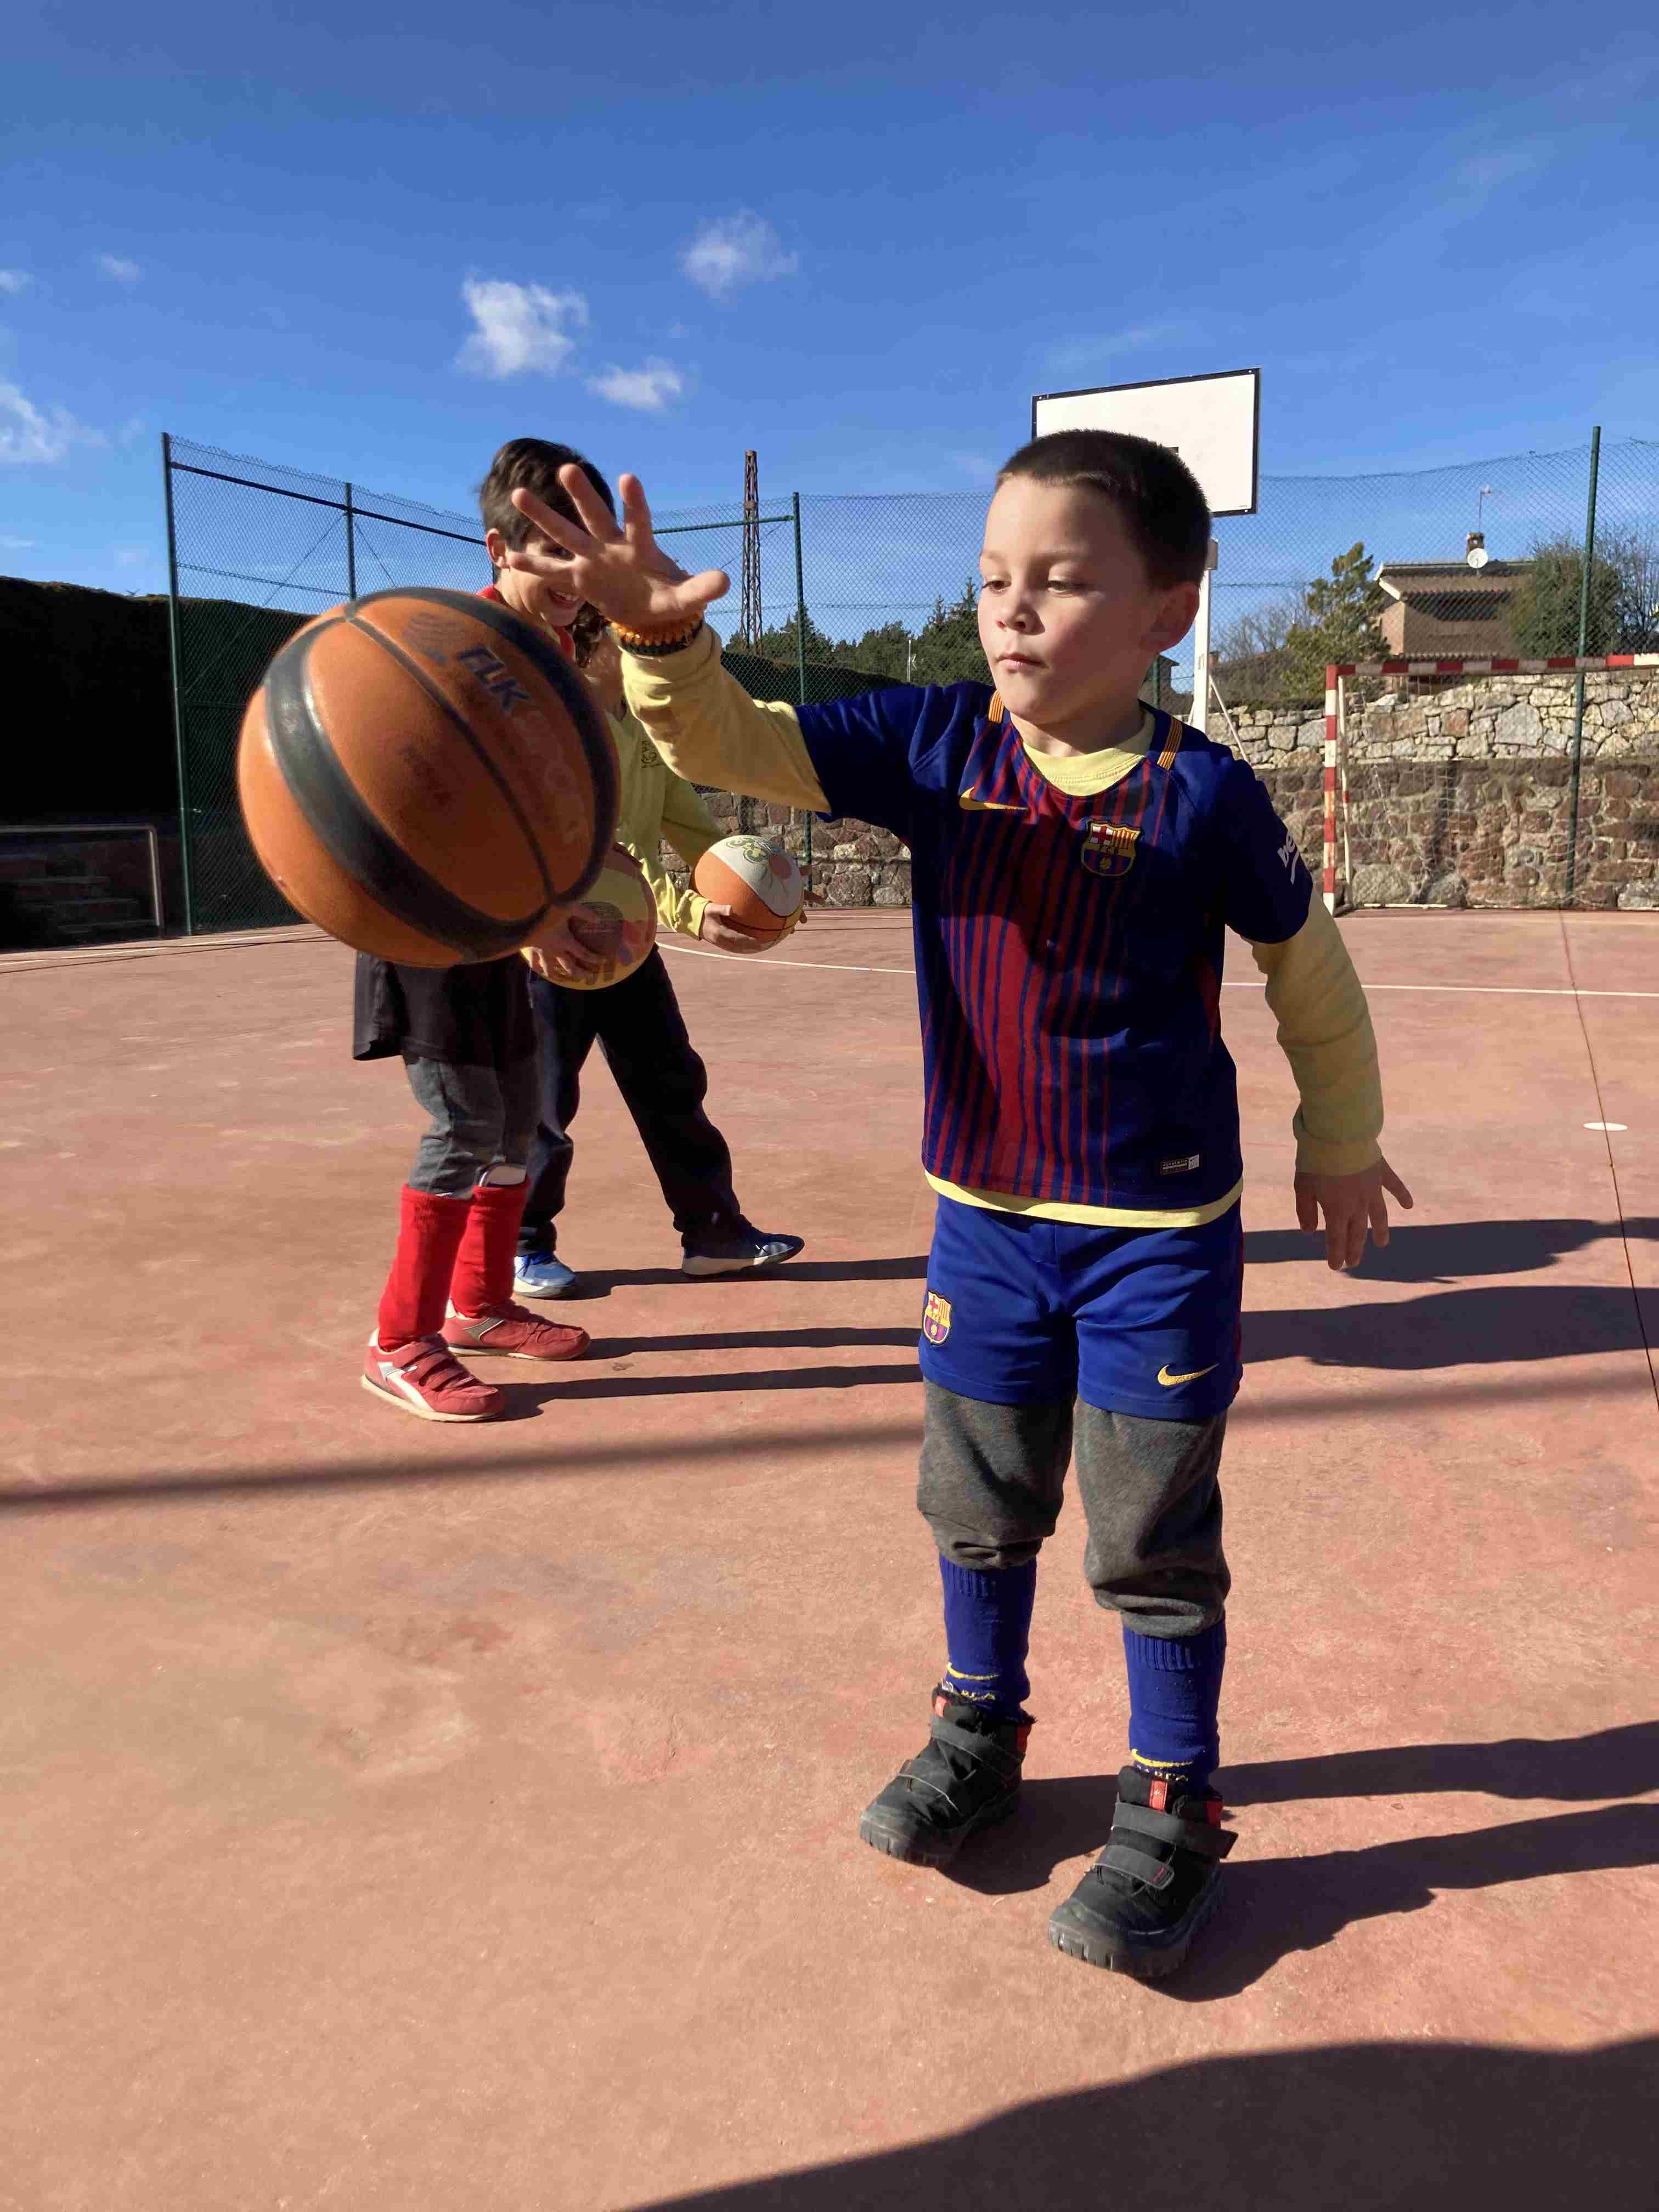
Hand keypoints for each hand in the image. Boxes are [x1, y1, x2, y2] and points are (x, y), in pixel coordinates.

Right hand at [507, 468, 728, 633]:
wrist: (648, 611)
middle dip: (583, 494)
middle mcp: (612, 545)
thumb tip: (726, 582)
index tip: (629, 478)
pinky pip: (553, 570)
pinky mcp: (579, 578)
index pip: (638, 519)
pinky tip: (508, 554)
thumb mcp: (686, 597)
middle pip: (595, 516)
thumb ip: (701, 588)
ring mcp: (592, 559)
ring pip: (565, 534)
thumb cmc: (666, 596)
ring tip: (518, 493)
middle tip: (568, 468)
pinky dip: (533, 564)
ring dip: (543, 515)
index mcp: (640, 546)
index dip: (635, 501)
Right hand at [522, 909, 603, 982]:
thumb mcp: (568, 906)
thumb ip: (584, 913)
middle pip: (570, 968)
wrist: (523, 912)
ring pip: (551, 970)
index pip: (583, 954)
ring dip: (558, 976)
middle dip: (580, 973)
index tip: (603, 961)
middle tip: (588, 976)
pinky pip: (534, 964)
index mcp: (565, 940)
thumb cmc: (546, 909)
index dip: (594, 959)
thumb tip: (598, 919)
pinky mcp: (529, 950)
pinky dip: (537, 968)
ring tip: (562, 978)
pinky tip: (539, 969)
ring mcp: (541, 952)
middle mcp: (555, 950)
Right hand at [699, 904, 770, 954]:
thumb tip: (731, 908)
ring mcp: (718, 943)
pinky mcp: (717, 943)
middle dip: (751, 946)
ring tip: (757, 949)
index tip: (759, 940)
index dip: (749, 940)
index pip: (738, 938)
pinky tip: (745, 948)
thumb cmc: (703, 912)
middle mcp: (720, 940)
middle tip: (763, 945)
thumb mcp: (711, 908)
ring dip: (746, 949)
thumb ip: (721, 908)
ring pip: (735, 949)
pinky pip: (730, 948)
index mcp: (720, 932)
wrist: (691, 920)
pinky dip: (739, 949)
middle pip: (738, 946)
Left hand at [1295, 1154, 1413, 1271]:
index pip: (1337, 1240)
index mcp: (1337, 1210)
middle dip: (1355, 1249)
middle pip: (1358, 1233)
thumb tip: (1310, 1232)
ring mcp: (1372, 1189)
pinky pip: (1394, 1186)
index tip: (1337, 1267)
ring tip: (1381, 1243)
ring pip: (1379, 1216)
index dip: (1337, 1255)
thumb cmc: (1316, 1161)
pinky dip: (1402, 1195)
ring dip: (1380, 1231)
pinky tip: (1409, 1205)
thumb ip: (1306, 1211)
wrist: (1337, 1135)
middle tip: (1354, 1262)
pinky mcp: (1381, 1172)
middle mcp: (1358, 1205)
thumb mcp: (1302, 1187)